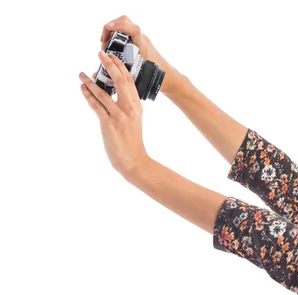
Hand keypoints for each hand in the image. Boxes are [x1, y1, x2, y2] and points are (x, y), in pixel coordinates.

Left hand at [79, 51, 149, 175]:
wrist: (134, 160)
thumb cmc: (132, 141)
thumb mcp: (134, 120)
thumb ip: (126, 106)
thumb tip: (110, 91)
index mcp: (137, 106)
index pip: (129, 81)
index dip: (120, 67)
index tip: (112, 57)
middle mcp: (130, 109)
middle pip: (120, 81)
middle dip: (109, 65)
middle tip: (100, 54)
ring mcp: (120, 116)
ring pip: (103, 92)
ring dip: (90, 81)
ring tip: (81, 74)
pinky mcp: (109, 123)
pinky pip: (96, 105)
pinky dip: (88, 95)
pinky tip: (82, 88)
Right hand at [93, 15, 181, 94]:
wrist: (169, 79)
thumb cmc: (157, 78)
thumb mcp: (137, 76)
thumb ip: (120, 74)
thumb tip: (98, 74)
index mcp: (143, 45)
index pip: (133, 29)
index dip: (119, 26)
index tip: (108, 28)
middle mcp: (141, 40)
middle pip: (125, 22)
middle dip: (110, 29)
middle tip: (104, 42)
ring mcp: (140, 41)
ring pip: (124, 28)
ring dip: (112, 34)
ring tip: (106, 47)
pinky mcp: (139, 44)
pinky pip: (126, 35)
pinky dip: (116, 38)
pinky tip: (112, 50)